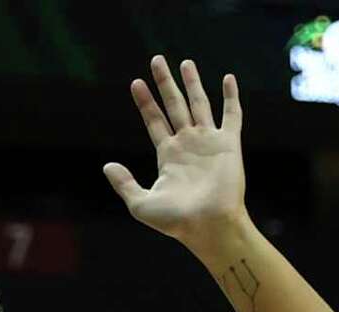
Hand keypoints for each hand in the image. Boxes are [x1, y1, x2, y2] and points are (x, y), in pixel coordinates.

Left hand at [105, 56, 247, 249]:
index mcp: (168, 155)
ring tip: (185, 62)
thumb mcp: (141, 203)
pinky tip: (227, 78)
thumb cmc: (176, 221)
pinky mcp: (229, 144)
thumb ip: (124, 183)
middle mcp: (188, 144)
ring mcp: (208, 142)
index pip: (154, 121)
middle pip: (174, 105)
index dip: (145, 103)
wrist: (208, 226)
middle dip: (165, 83)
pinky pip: (231, 115)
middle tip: (156, 59)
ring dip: (192, 83)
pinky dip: (230, 97)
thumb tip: (107, 166)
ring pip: (199, 104)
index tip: (135, 83)